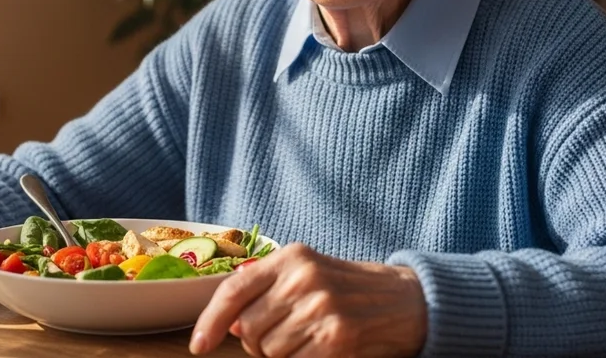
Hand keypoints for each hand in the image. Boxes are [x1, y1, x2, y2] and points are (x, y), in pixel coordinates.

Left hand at [190, 243, 427, 357]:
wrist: (406, 300)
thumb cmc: (349, 290)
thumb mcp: (307, 275)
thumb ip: (266, 291)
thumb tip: (229, 323)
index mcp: (292, 257)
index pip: (234, 289)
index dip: (210, 320)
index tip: (199, 345)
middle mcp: (303, 278)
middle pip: (249, 328)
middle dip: (258, 342)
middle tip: (285, 333)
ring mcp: (320, 307)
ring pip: (269, 351)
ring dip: (283, 354)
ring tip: (309, 338)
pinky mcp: (336, 337)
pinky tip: (322, 348)